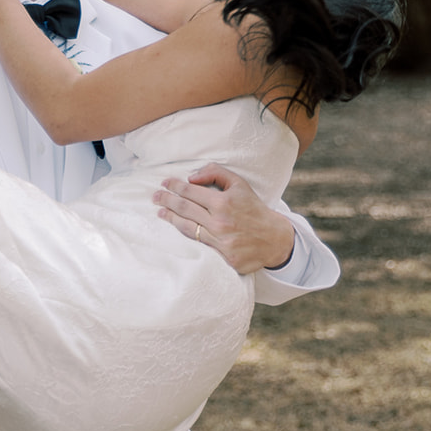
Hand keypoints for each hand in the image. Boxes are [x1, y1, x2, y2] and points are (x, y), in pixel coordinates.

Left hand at [155, 163, 293, 273]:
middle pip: (184, 209)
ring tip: (160, 212)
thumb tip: (191, 177)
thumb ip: (216, 173)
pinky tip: (178, 227)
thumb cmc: (254, 208)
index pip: (191, 192)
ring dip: (170, 218)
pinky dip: (186, 234)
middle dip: (166, 200)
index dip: (174, 186)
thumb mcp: (240, 184)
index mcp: (224, 202)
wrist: (275, 239)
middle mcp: (220, 222)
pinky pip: (200, 244)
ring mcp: (221, 241)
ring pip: (187, 228)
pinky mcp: (225, 257)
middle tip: (155, 196)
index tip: (164, 183)